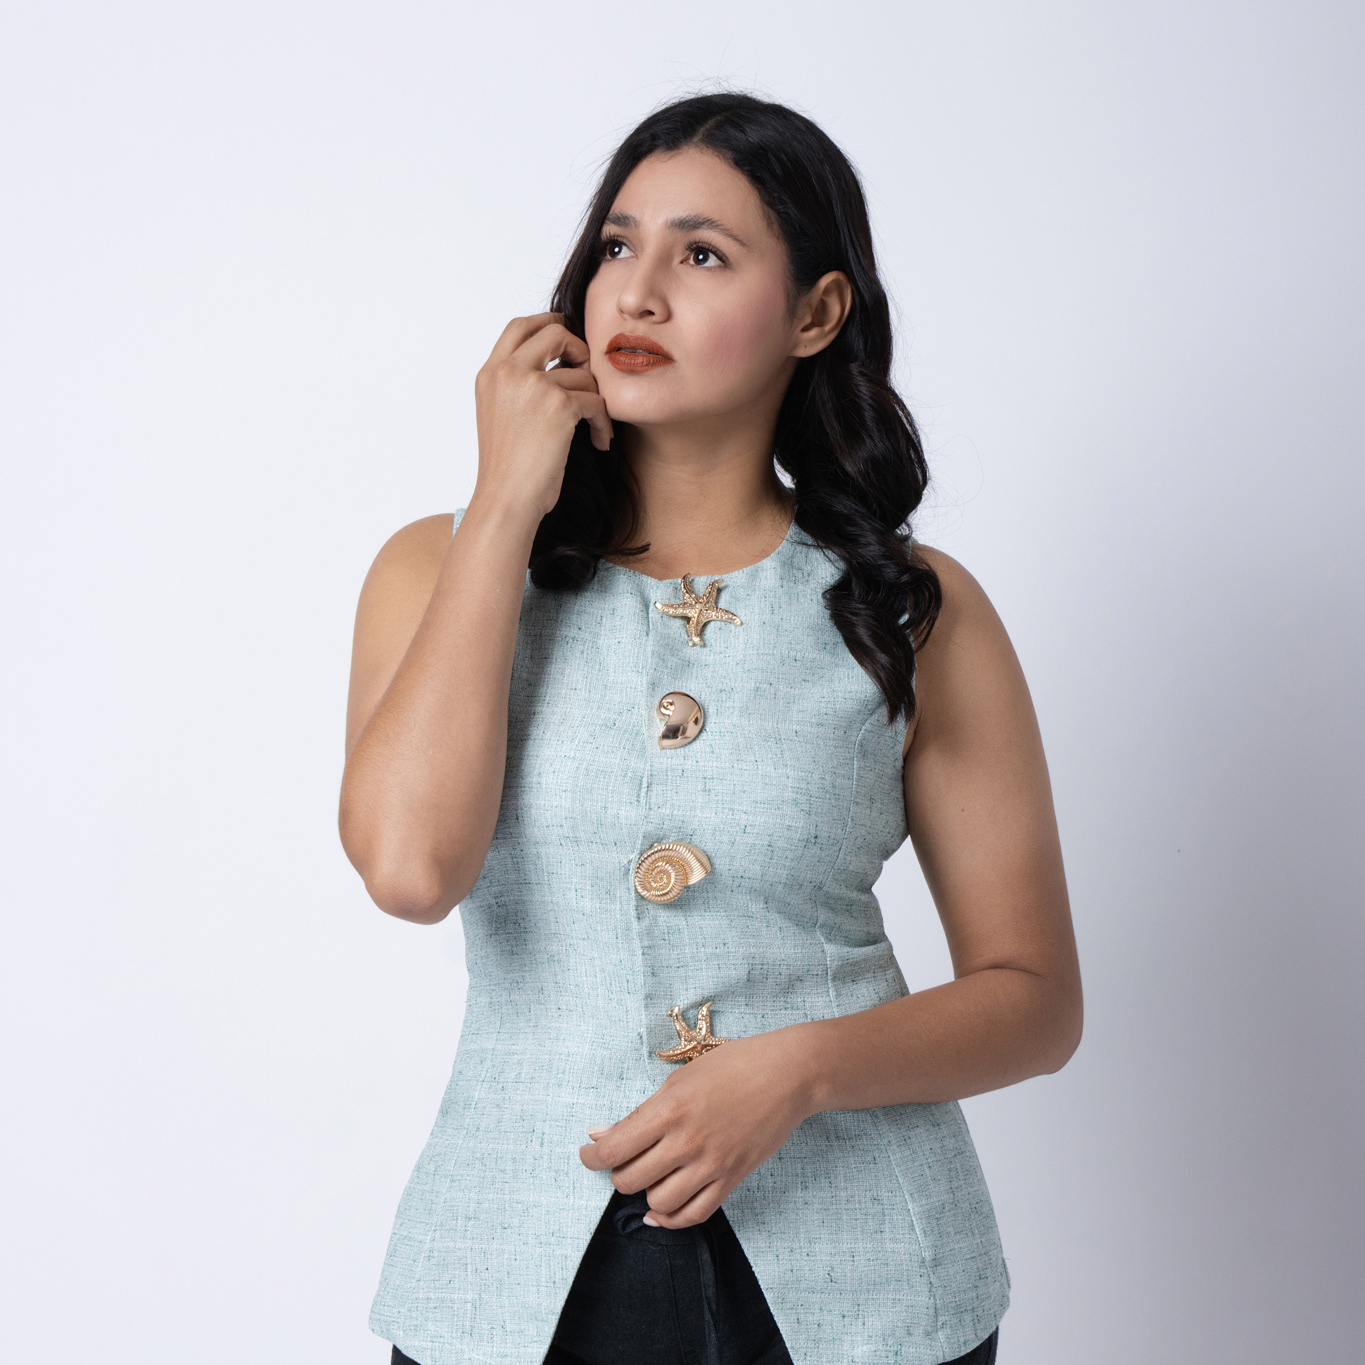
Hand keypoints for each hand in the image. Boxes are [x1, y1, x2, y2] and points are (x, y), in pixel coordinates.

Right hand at [473, 312, 612, 519]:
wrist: (506, 500)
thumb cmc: (508, 470)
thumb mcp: (500, 416)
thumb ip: (517, 385)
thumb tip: (556, 365)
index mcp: (489, 373)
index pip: (520, 325)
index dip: (548, 325)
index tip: (568, 342)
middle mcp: (507, 372)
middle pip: (554, 332)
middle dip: (579, 349)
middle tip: (589, 375)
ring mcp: (531, 384)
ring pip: (583, 373)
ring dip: (596, 401)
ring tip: (595, 428)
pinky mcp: (558, 404)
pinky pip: (596, 401)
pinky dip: (603, 423)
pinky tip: (600, 442)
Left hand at [579, 1028, 814, 1227]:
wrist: (787, 1075)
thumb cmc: (733, 1066)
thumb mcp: (680, 1078)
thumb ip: (640, 1112)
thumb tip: (600, 1134)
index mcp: (669, 1110)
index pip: (614, 1150)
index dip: (591, 1157)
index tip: (588, 1153)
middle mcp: (687, 1142)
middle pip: (629, 1181)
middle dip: (617, 1173)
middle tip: (622, 1160)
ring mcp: (711, 1165)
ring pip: (658, 1202)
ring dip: (645, 1193)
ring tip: (650, 1175)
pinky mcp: (731, 1179)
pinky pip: (694, 1214)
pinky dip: (671, 1219)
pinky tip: (660, 1210)